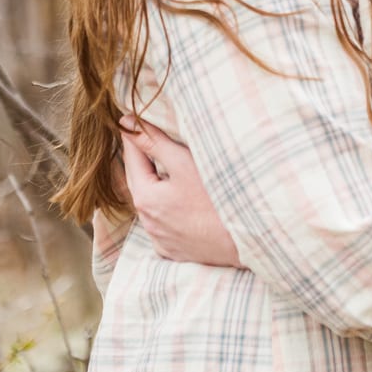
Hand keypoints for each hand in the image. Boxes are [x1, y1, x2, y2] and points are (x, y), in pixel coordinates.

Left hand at [120, 119, 243, 267]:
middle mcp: (148, 223)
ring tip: (169, 168)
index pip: (131, 158)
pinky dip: (168, 209)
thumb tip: (125, 123)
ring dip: (156, 186)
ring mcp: (162, 240)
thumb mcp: (184, 163)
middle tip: (148, 137)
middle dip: (143, 160)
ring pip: (153, 205)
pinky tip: (182, 201)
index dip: (134, 136)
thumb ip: (153, 142)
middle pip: (140, 182)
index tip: (133, 119)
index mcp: (145, 198)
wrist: (246, 240)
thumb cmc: (217, 199)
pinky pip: (165, 224)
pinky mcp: (176, 251)